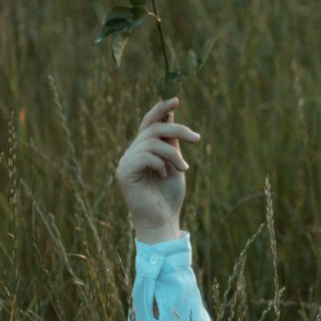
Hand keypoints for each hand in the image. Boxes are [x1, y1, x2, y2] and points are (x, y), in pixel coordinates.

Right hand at [116, 97, 200, 243]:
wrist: (163, 221)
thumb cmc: (169, 196)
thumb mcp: (175, 163)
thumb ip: (171, 141)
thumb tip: (170, 115)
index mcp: (143, 149)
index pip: (148, 123)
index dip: (160, 109)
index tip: (176, 99)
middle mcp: (131, 153)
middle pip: (153, 128)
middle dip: (177, 129)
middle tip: (196, 139)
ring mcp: (125, 162)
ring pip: (152, 142)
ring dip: (173, 154)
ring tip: (182, 169)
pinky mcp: (123, 172)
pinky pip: (145, 156)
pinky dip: (160, 163)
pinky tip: (164, 175)